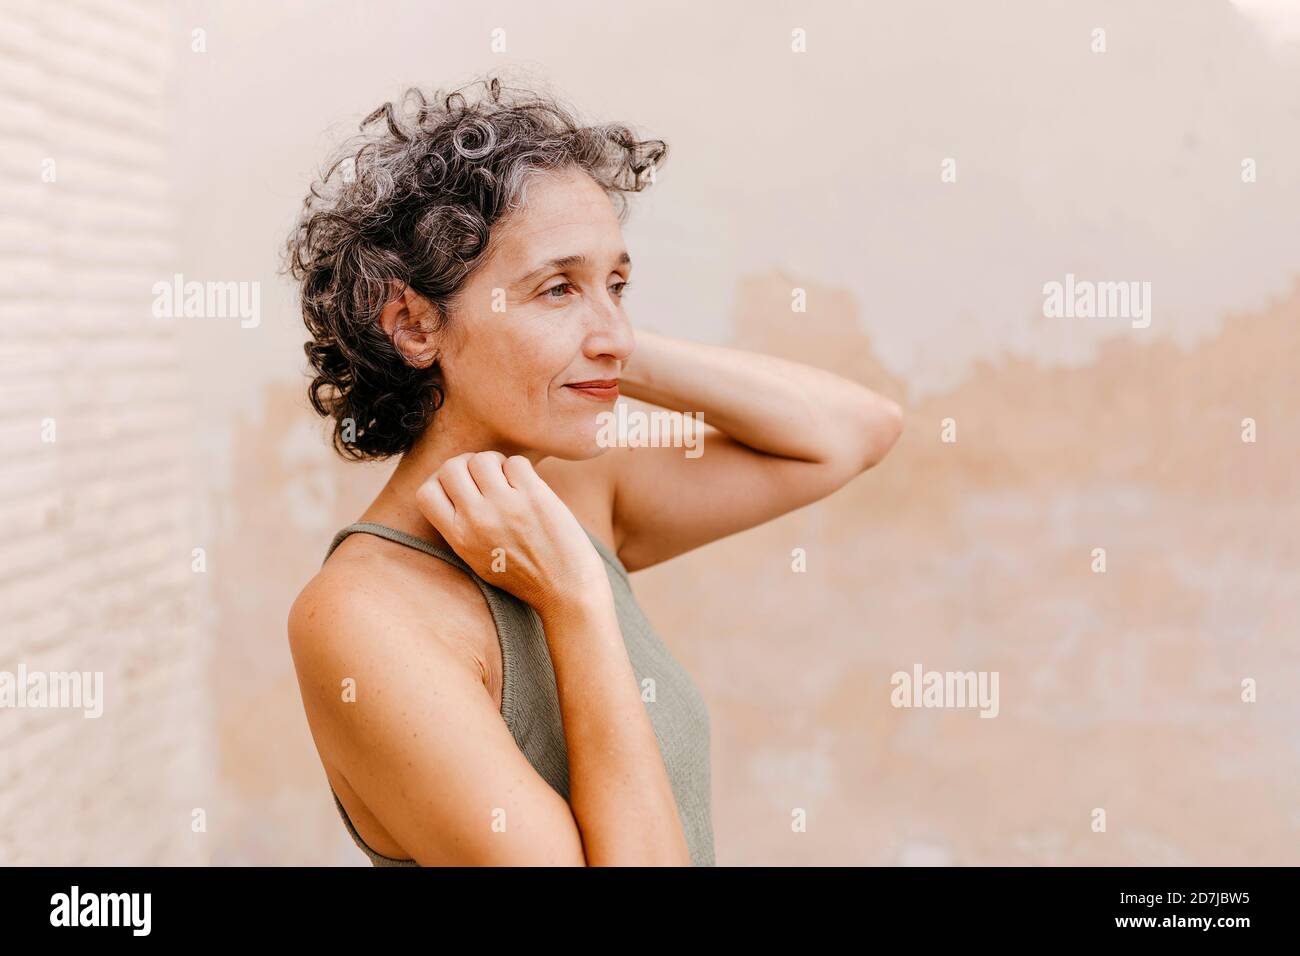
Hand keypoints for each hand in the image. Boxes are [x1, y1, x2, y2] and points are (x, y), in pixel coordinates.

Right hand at [415, 451, 609, 616]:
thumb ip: (461, 527)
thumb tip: (453, 487)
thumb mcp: (477, 559)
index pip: (426, 493)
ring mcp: (505, 506)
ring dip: (495, 463)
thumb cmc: (524, 576)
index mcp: (459, 538)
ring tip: (508, 479)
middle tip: (486, 476)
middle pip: (451, 467)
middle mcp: (477, 520)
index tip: (460, 486)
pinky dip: (520, 468)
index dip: (440, 481)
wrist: (566, 590)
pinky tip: (528, 485)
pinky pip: (515, 462)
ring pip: (483, 459)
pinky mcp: (534, 496)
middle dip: (467, 465)